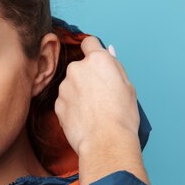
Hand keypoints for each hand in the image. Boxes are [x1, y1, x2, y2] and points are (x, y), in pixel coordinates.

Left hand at [54, 36, 139, 155]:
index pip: (89, 42)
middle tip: (101, 94)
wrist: (105, 142)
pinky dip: (72, 106)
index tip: (95, 59)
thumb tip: (108, 52)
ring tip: (94, 110)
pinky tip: (84, 118)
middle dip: (87, 76)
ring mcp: (64, 86)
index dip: (93, 50)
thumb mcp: (127, 86)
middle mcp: (77, 69)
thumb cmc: (121, 116)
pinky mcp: (57, 103)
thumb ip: (114, 67)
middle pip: (80, 67)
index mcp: (98, 60)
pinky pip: (65, 100)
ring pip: (71, 85)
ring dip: (79, 92)